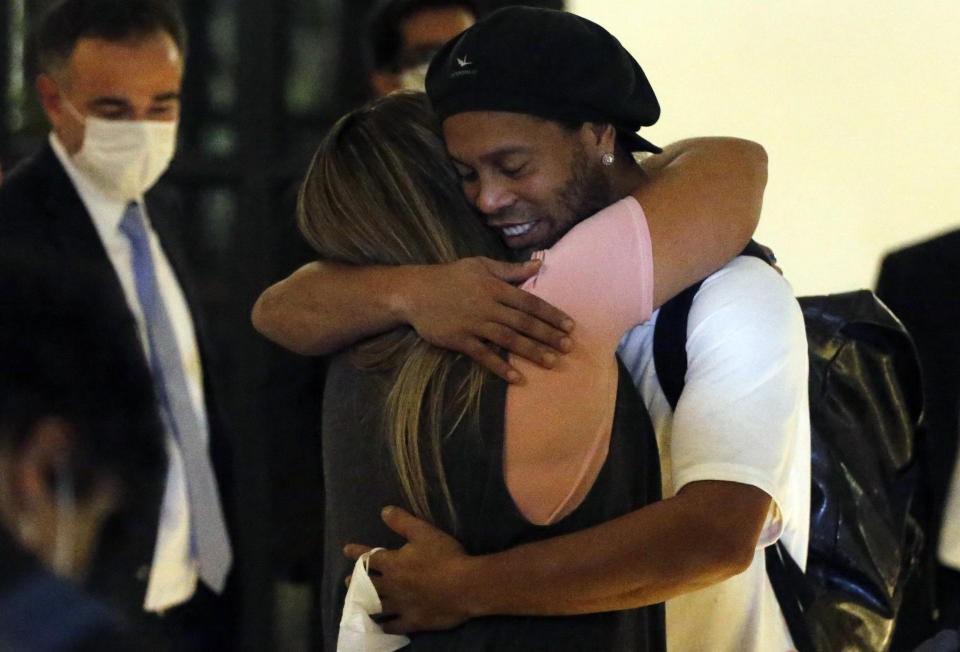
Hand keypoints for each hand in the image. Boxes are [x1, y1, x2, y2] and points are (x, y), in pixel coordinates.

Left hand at [344, 506, 476, 633]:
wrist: (465, 586)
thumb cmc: (444, 556)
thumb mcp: (423, 532)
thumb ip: (402, 522)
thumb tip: (384, 511)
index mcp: (392, 563)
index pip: (368, 557)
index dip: (356, 552)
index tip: (346, 550)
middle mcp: (391, 586)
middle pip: (367, 585)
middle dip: (355, 581)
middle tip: (347, 581)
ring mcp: (401, 606)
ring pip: (377, 607)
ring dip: (366, 604)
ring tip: (359, 604)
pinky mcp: (413, 621)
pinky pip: (394, 626)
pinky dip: (386, 626)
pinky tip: (382, 626)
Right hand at [400, 257, 573, 382]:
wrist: (414, 292)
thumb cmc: (450, 276)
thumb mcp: (480, 265)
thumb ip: (511, 269)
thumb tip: (539, 264)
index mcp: (494, 287)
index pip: (529, 301)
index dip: (551, 314)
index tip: (570, 325)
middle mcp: (487, 306)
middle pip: (523, 322)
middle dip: (548, 335)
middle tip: (569, 347)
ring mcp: (474, 324)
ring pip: (509, 339)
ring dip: (532, 351)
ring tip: (552, 362)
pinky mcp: (460, 340)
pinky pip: (484, 355)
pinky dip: (501, 367)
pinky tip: (517, 377)